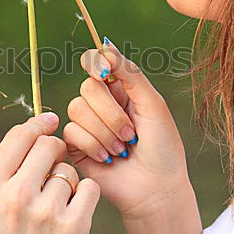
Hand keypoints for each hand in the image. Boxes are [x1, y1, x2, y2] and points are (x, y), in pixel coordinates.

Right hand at [0, 112, 100, 233]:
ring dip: (69, 184)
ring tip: (55, 211)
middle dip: (57, 152)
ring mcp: (45, 212)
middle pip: (49, 145)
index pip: (19, 135)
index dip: (38, 124)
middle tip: (56, 169)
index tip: (50, 121)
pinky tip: (73, 217)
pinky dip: (85, 199)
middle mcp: (14, 196)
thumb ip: (7, 172)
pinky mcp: (73, 228)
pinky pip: (89, 190)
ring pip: (70, 170)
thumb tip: (38, 130)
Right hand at [63, 39, 190, 222]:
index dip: (98, 67)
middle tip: (131, 134)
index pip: (99, 66)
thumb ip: (130, 74)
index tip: (104, 74)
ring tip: (122, 150)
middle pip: (87, 88)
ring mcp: (87, 126)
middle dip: (111, 113)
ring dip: (104, 132)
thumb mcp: (153, 105)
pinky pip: (71, 132)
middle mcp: (102, 106)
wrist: (155, 189)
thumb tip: (106, 44)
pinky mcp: (75, 147)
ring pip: (77, 110)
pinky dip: (93, 145)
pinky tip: (108, 159)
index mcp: (121, 92)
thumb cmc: (162, 148)